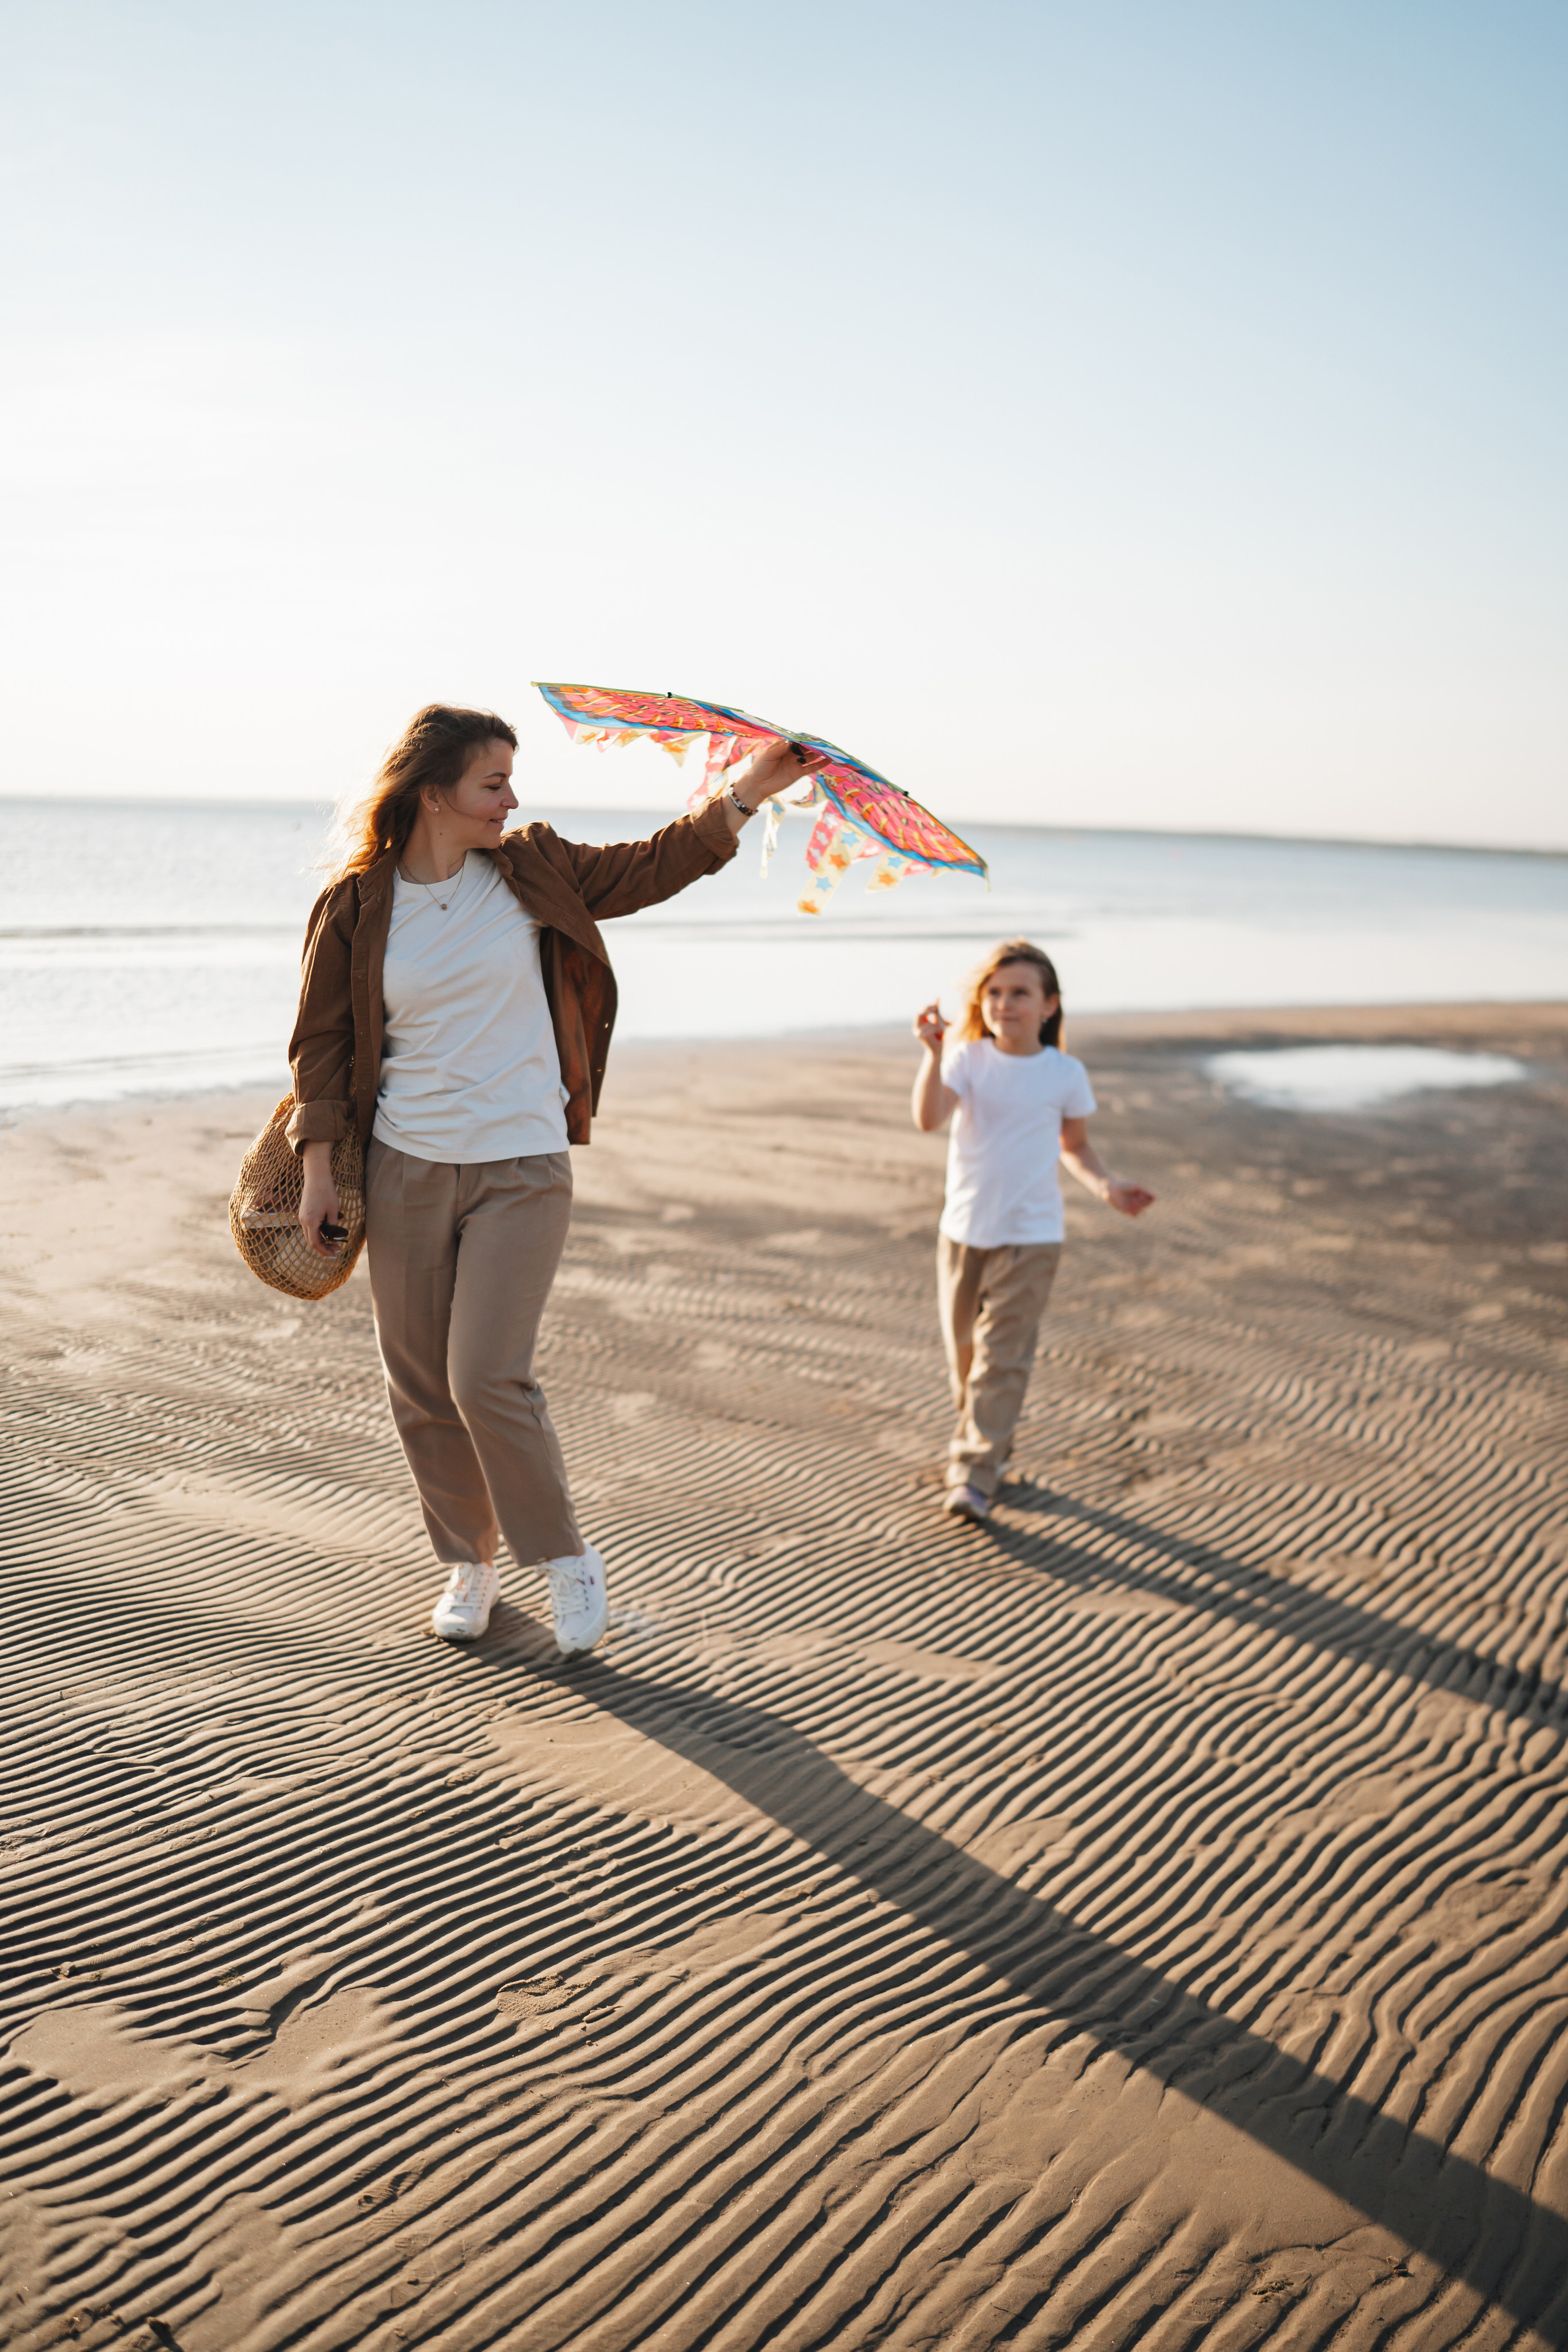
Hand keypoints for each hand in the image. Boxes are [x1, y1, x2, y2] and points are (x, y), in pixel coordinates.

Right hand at [298, 1140, 341, 1257]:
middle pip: (311, 1241)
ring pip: (310, 1235)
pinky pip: (309, 1227)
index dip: (325, 1251)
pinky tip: (328, 1231)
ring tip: (334, 1240)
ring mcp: (301, 1216)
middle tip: (337, 1248)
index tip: (335, 1254)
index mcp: (310, 1221)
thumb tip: (333, 1238)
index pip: (315, 1243)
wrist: (316, 1176)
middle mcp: (303, 1220)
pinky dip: (318, 1232)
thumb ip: (333, 1226)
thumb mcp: (333, 1210)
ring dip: (321, 1240)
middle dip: (323, 1247)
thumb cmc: (326, 1191)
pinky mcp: (303, 1213)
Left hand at [740, 737, 831, 805]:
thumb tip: (790, 742)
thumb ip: (779, 749)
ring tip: (829, 749)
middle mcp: (791, 754)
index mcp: (783, 746)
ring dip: (819, 753)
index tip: (812, 735)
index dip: (804, 738)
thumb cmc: (760, 767)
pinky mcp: (798, 773)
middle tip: (824, 741)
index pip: (796, 740)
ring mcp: (795, 763)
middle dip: (814, 744)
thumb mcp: (768, 756)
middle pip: (805, 747)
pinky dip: (819, 764)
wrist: (758, 785)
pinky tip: (828, 760)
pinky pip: (811, 768)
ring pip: (810, 756)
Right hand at [913, 1001, 947, 1052]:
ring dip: (936, 1024)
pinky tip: (938, 1034)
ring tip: (940, 1031)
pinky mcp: (921, 1035)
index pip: (921, 1012)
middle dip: (927, 1011)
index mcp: (919, 1023)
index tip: (936, 1006)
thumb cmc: (939, 1036)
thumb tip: (937, 997)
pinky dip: (936, 1029)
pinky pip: (929, 1027)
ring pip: (927, 1022)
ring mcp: (917, 1032)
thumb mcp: (937, 1021)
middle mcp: (916, 1027)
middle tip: (935, 1008)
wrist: (938, 1050)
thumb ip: (936, 1010)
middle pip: (919, 1014)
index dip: (927, 1007)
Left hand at [1105, 1180, 1155, 1217]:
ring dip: (1139, 1207)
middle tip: (1136, 1197)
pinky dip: (1134, 1212)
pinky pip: (1135, 1216)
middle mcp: (1138, 1201)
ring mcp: (1133, 1206)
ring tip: (1132, 1201)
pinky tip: (1129, 1208)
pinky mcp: (1126, 1211)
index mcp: (1142, 1194)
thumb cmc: (1123, 1185)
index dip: (1149, 1198)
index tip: (1141, 1193)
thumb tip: (1156, 1197)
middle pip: (1147, 1205)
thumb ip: (1145, 1191)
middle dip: (1143, 1202)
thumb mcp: (1135, 1186)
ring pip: (1142, 1212)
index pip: (1152, 1199)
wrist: (1111, 1188)